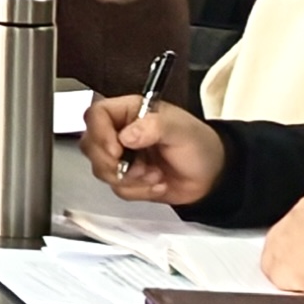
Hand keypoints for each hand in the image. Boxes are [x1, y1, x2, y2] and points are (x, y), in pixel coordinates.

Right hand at [81, 94, 224, 205]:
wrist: (212, 177)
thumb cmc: (199, 145)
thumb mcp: (180, 130)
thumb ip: (154, 127)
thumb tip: (126, 136)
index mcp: (129, 112)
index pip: (96, 115)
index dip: (99, 133)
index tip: (116, 151)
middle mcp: (119, 133)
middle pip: (91, 145)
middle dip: (111, 163)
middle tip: (135, 167)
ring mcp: (121, 158)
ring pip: (100, 170)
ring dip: (129, 179)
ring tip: (154, 174)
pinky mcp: (127, 180)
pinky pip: (118, 189)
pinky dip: (139, 191)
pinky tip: (157, 184)